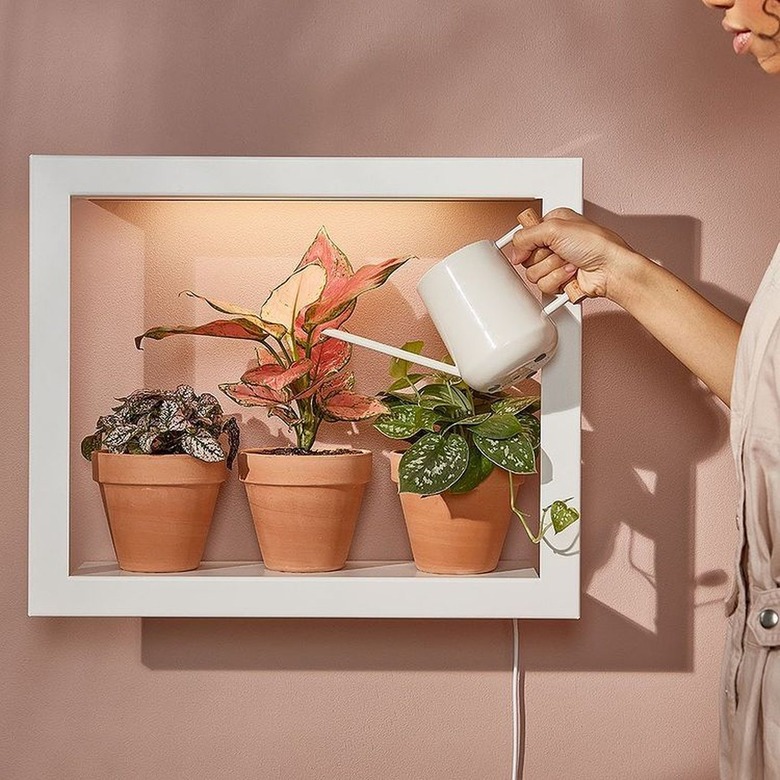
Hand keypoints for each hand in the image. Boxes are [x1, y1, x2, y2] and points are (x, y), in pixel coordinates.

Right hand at [511, 208, 640, 302]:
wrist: (612, 269)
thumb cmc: (596, 244)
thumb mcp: (555, 227)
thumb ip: (526, 235)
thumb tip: (514, 250)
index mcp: (553, 224)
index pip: (525, 235)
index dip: (527, 242)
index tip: (533, 244)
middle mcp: (554, 244)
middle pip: (528, 257)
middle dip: (543, 257)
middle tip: (560, 252)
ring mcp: (557, 264)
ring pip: (534, 274)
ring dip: (552, 269)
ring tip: (570, 263)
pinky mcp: (560, 281)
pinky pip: (544, 287)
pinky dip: (558, 281)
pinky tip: (572, 274)